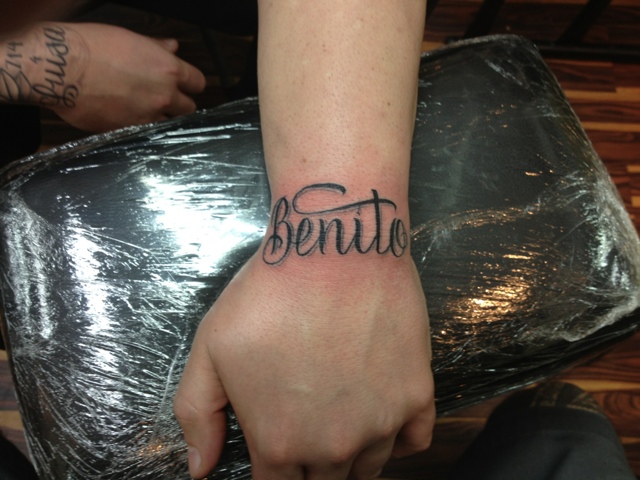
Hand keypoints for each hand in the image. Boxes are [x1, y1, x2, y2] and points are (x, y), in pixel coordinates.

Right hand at [51, 23, 205, 131]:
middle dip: (180, 105)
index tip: (188, 86)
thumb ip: (156, 48)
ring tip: (145, 112)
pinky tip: (129, 121)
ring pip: (169, 125)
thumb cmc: (88, 47)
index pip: (198, 82)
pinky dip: (141, 130)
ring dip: (162, 120)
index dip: (192, 85)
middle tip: (166, 101)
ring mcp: (147, 116)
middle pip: (189, 108)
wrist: (59, 68)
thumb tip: (172, 47)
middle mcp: (163, 95)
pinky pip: (145, 135)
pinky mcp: (128, 131)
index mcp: (167, 69)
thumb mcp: (128, 38)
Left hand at [174, 253, 434, 478]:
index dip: (272, 472)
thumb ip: (197, 414)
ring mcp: (382, 423)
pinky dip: (399, 439)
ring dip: (351, 454)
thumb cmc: (269, 296)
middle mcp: (335, 446)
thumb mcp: (210, 348)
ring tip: (339, 420)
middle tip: (304, 428)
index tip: (274, 452)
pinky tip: (381, 416)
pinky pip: (416, 442)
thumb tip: (199, 468)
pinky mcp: (417, 396)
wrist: (334, 248)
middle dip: (309, 467)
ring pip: (368, 467)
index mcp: (280, 443)